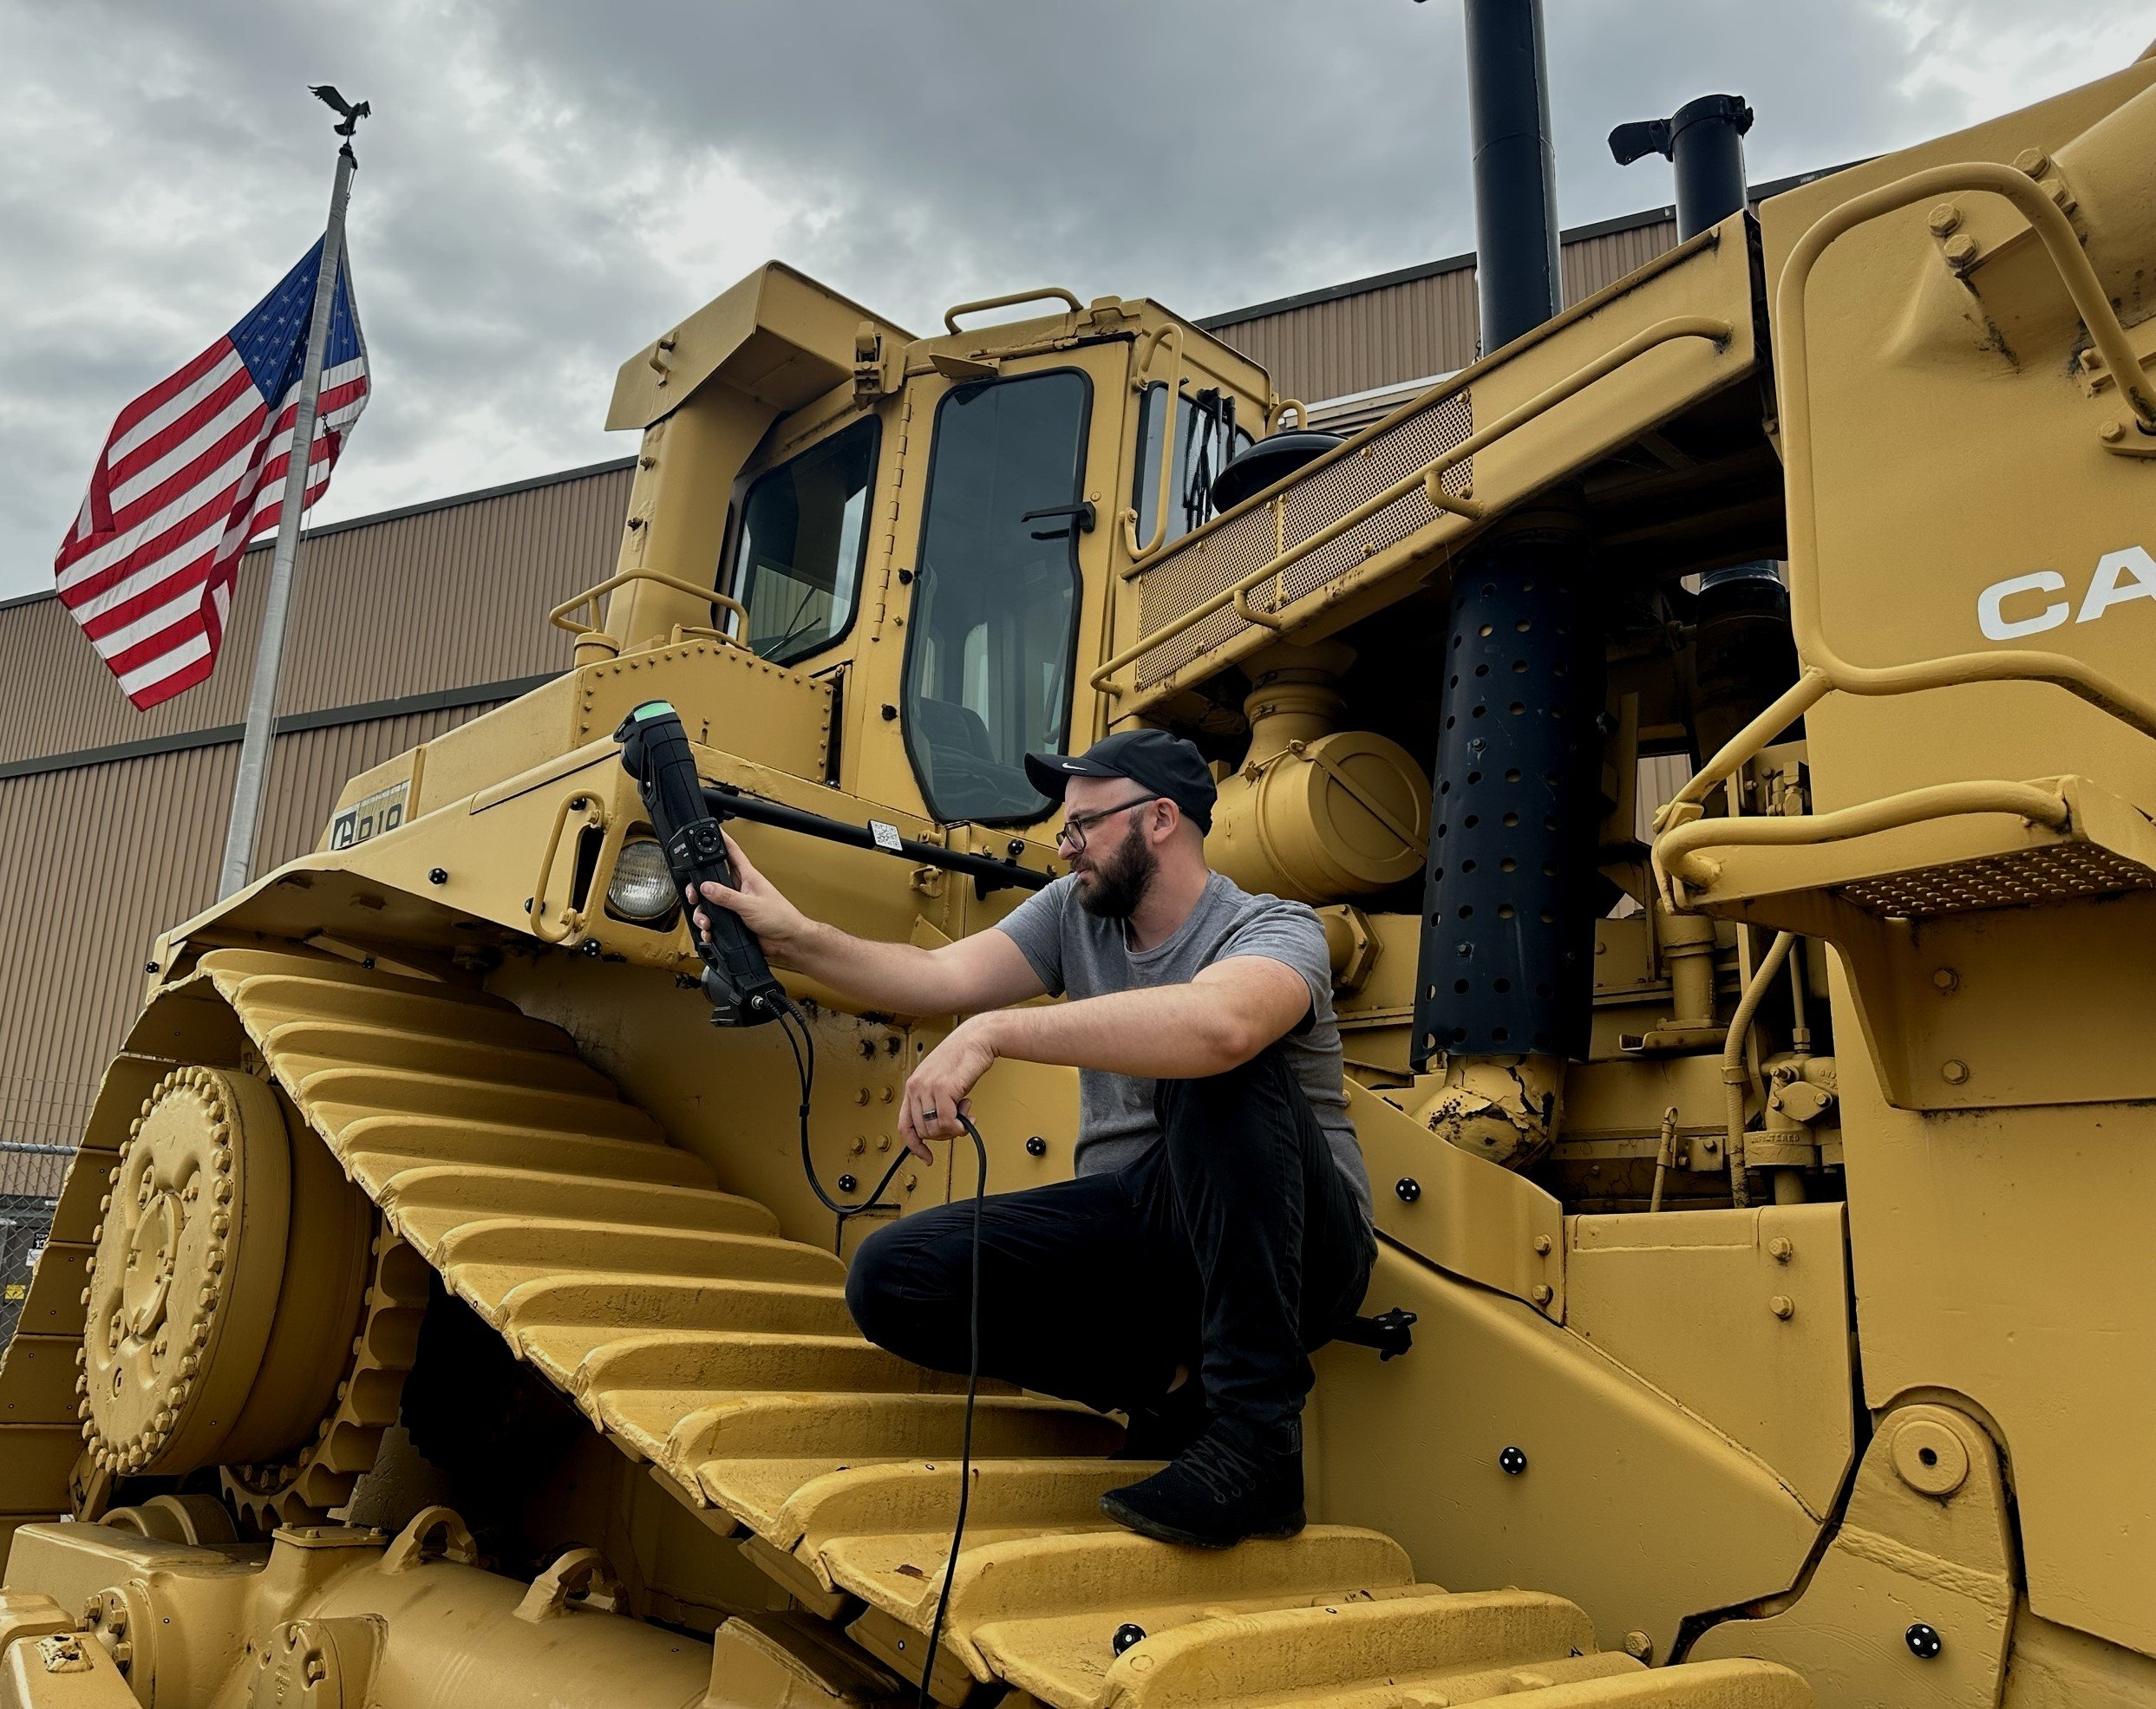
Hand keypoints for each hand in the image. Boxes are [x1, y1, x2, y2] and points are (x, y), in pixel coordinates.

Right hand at [690, 830, 805, 958]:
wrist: (788, 939)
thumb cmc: (780, 917)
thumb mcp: (750, 904)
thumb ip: (727, 896)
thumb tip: (707, 886)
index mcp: (748, 877)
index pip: (732, 852)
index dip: (722, 840)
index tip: (711, 831)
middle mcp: (740, 888)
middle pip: (713, 879)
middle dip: (700, 887)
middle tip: (695, 895)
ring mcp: (736, 903)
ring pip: (710, 901)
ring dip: (703, 912)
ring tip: (706, 921)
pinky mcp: (734, 918)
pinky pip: (715, 918)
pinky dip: (709, 925)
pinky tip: (710, 931)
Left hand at [899, 1015, 998, 1162]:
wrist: (976, 1039)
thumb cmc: (962, 1058)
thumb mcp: (941, 1082)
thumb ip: (936, 1103)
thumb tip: (942, 1128)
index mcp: (913, 1086)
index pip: (904, 1125)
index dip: (915, 1146)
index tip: (926, 1157)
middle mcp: (916, 1087)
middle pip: (922, 1131)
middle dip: (943, 1135)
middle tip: (957, 1124)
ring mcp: (928, 1087)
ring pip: (934, 1129)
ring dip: (953, 1129)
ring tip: (965, 1113)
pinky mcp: (944, 1088)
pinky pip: (947, 1121)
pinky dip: (958, 1126)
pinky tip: (967, 1120)